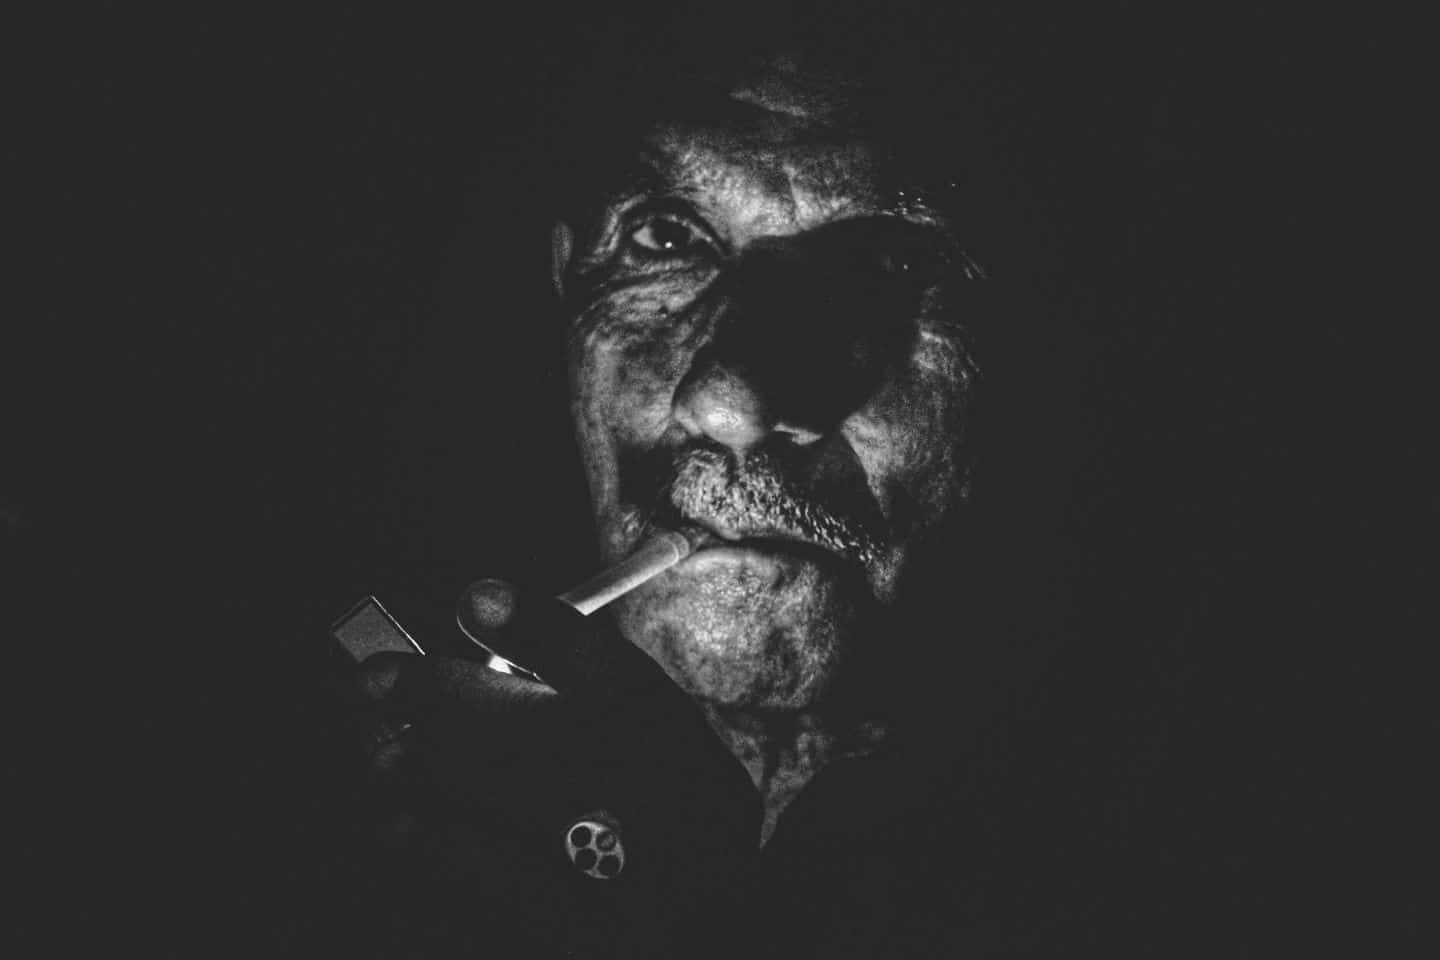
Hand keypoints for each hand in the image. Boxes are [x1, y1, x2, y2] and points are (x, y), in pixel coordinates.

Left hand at [347, 584, 759, 950]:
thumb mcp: (663, 786)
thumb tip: (481, 669)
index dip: (548, 633)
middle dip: (454, 696)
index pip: (626, 681)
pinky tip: (397, 821)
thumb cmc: (664, 858)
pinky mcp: (591, 940)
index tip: (475, 599)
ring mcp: (637, 890)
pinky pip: (499, 880)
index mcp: (698, 772)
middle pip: (558, 734)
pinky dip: (442, 844)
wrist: (707, 951)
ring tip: (382, 749)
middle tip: (378, 677)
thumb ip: (598, 728)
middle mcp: (682, 825)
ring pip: (520, 803)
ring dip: (436, 766)